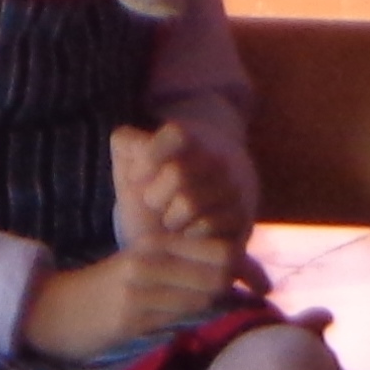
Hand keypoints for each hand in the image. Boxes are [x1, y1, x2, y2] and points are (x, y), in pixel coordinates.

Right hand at [20, 229, 242, 361]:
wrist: (54, 307)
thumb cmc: (108, 287)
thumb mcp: (145, 263)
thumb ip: (185, 263)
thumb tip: (239, 271)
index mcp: (157, 242)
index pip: (221, 248)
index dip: (244, 268)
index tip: (254, 284)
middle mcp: (151, 259)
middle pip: (218, 271)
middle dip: (231, 289)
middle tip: (231, 302)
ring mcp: (141, 288)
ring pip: (201, 296)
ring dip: (212, 307)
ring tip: (209, 313)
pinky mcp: (130, 317)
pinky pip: (177, 319)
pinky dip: (189, 323)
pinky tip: (184, 325)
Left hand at [112, 122, 249, 246]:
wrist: (198, 216)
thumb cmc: (157, 188)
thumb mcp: (135, 163)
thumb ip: (126, 145)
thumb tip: (139, 159)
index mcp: (194, 140)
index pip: (177, 133)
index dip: (150, 156)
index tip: (136, 175)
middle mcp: (220, 160)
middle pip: (177, 173)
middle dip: (154, 196)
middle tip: (155, 204)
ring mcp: (234, 189)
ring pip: (189, 203)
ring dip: (170, 218)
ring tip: (172, 220)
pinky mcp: (242, 220)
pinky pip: (206, 228)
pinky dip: (187, 237)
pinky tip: (187, 235)